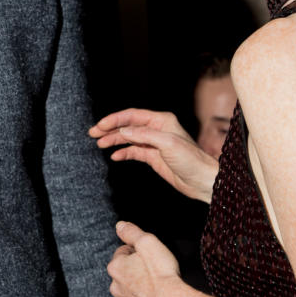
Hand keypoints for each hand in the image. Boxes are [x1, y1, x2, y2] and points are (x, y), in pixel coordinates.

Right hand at [89, 109, 217, 201]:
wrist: (202, 180)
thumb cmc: (191, 160)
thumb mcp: (167, 144)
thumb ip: (144, 135)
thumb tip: (124, 130)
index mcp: (161, 121)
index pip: (133, 116)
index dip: (115, 119)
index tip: (100, 125)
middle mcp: (157, 129)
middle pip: (128, 126)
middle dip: (110, 129)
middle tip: (93, 133)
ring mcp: (154, 144)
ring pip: (129, 138)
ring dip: (114, 140)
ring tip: (99, 144)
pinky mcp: (153, 157)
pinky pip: (134, 151)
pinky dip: (123, 152)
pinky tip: (114, 155)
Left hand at [107, 220, 181, 296]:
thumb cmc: (161, 273)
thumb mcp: (148, 242)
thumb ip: (132, 232)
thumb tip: (120, 226)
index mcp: (116, 268)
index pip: (122, 253)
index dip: (137, 251)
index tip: (149, 254)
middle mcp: (116, 288)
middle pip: (124, 274)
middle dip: (136, 271)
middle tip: (154, 270)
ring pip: (130, 293)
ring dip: (139, 289)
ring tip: (157, 286)